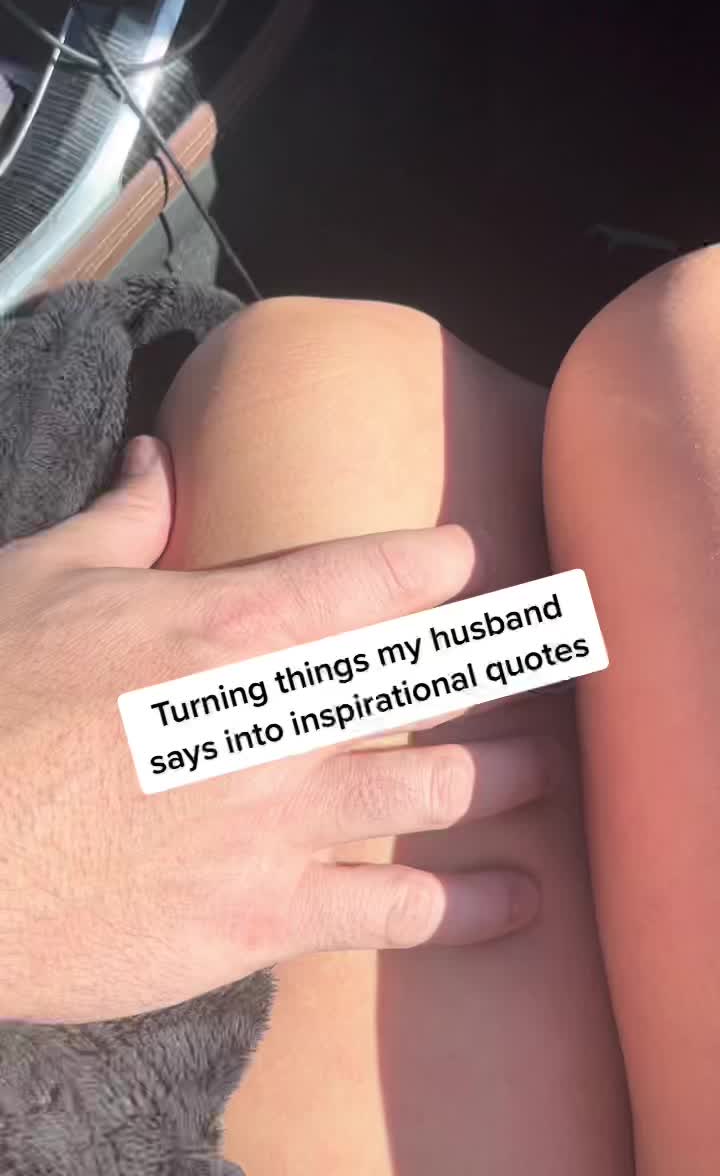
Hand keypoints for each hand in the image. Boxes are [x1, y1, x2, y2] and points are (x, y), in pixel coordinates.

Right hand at [0, 436, 546, 1023]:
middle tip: (546, 658)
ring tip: (543, 769)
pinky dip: (471, 908)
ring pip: (440, 790)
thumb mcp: (41, 582)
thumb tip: (155, 459)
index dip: (432, 563)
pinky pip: (399, 912)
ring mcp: (281, 822)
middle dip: (502, 664)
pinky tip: (520, 900)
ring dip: (508, 777)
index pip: (367, 577)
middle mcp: (276, 719)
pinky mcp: (265, 918)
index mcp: (225, 624)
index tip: (466, 561)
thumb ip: (120, 521)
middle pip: (432, 680)